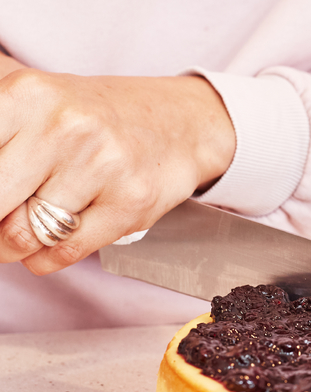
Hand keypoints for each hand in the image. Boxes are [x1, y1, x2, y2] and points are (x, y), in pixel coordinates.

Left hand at [0, 67, 234, 273]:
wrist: (177, 125)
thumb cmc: (100, 120)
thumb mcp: (38, 100)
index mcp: (30, 94)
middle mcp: (65, 127)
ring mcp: (102, 167)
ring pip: (26, 234)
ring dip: (12, 248)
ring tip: (17, 240)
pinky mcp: (130, 204)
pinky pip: (65, 251)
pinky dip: (44, 260)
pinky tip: (44, 250)